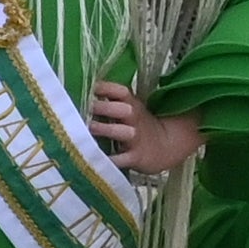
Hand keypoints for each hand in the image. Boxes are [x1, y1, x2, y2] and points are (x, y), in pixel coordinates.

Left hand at [89, 81, 206, 178]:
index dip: (105, 87)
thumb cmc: (139, 125)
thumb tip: (82, 92)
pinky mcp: (135, 157)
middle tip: (84, 108)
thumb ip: (111, 101)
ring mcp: (135, 138)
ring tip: (88, 129)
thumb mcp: (131, 108)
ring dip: (104, 129)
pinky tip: (94, 158)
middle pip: (122, 109)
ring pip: (121, 132)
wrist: (166, 147)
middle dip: (102, 107)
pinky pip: (121, 159)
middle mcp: (134, 119)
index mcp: (132, 104)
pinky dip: (109, 160)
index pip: (121, 91)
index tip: (88, 88)